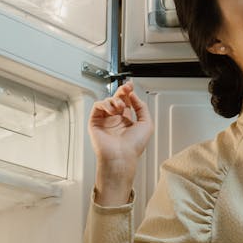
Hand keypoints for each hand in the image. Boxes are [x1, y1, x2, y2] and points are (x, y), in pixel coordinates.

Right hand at [88, 82, 153, 203]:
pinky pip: (98, 106)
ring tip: (120, 107)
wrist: (121, 156)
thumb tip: (133, 96)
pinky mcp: (95, 122)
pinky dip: (105, 104)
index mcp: (127, 121)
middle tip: (126, 88)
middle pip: (116, 98)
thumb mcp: (147, 124)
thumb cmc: (133, 146)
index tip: (131, 86)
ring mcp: (105, 121)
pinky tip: (112, 110)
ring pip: (107, 101)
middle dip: (122, 91)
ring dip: (115, 100)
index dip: (128, 93)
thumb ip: (142, 107)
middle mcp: (115, 120)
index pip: (126, 102)